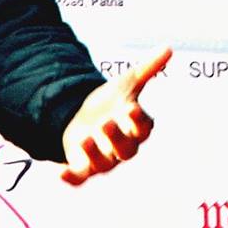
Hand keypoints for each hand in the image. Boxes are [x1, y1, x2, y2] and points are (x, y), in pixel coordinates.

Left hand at [59, 46, 171, 185]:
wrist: (83, 115)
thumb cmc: (111, 103)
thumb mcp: (125, 84)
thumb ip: (146, 70)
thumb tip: (168, 49)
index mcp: (135, 128)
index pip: (143, 128)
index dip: (138, 121)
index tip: (131, 108)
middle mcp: (122, 147)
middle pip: (126, 150)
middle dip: (117, 138)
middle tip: (106, 123)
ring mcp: (102, 159)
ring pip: (104, 165)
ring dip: (95, 154)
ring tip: (85, 138)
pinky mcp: (82, 168)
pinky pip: (79, 178)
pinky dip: (71, 178)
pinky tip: (59, 172)